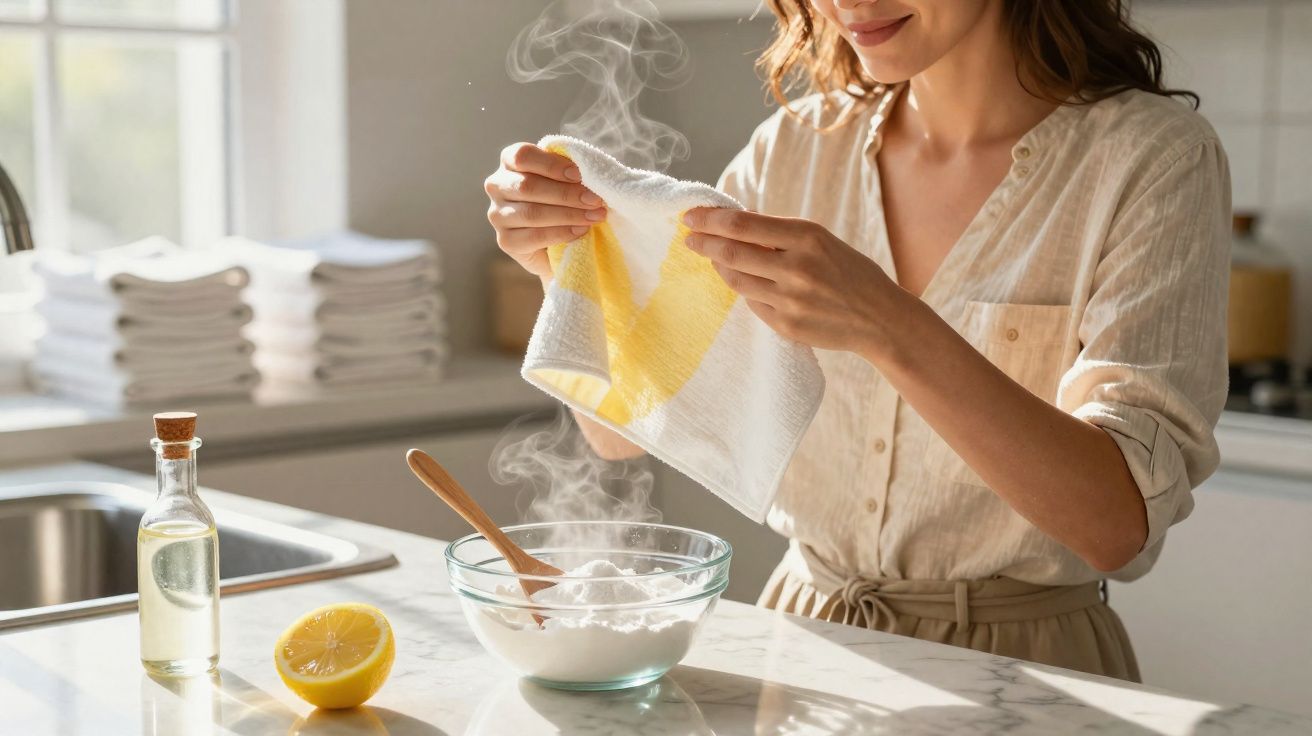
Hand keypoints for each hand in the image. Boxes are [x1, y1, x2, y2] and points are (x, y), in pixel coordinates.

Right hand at [485, 143, 606, 280]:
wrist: (558, 243)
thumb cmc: (563, 200)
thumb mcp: (564, 179)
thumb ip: (569, 172)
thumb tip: (589, 173)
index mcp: (509, 161)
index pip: (522, 156)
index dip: (552, 165)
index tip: (579, 175)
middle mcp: (497, 185)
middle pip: (527, 186)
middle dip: (566, 193)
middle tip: (595, 200)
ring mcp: (497, 214)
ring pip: (531, 213)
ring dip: (568, 214)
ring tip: (594, 216)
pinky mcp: (505, 241)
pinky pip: (534, 237)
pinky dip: (562, 233)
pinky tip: (581, 230)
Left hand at [683, 207, 901, 356]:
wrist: (879, 318)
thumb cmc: (850, 272)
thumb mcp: (822, 240)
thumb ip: (779, 232)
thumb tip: (736, 220)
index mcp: (807, 237)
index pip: (742, 225)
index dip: (710, 219)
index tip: (691, 216)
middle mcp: (796, 268)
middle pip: (731, 252)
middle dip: (703, 242)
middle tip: (689, 237)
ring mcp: (790, 300)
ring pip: (736, 280)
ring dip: (718, 267)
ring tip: (713, 257)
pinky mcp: (786, 326)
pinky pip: (752, 303)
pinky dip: (743, 289)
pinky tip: (741, 280)